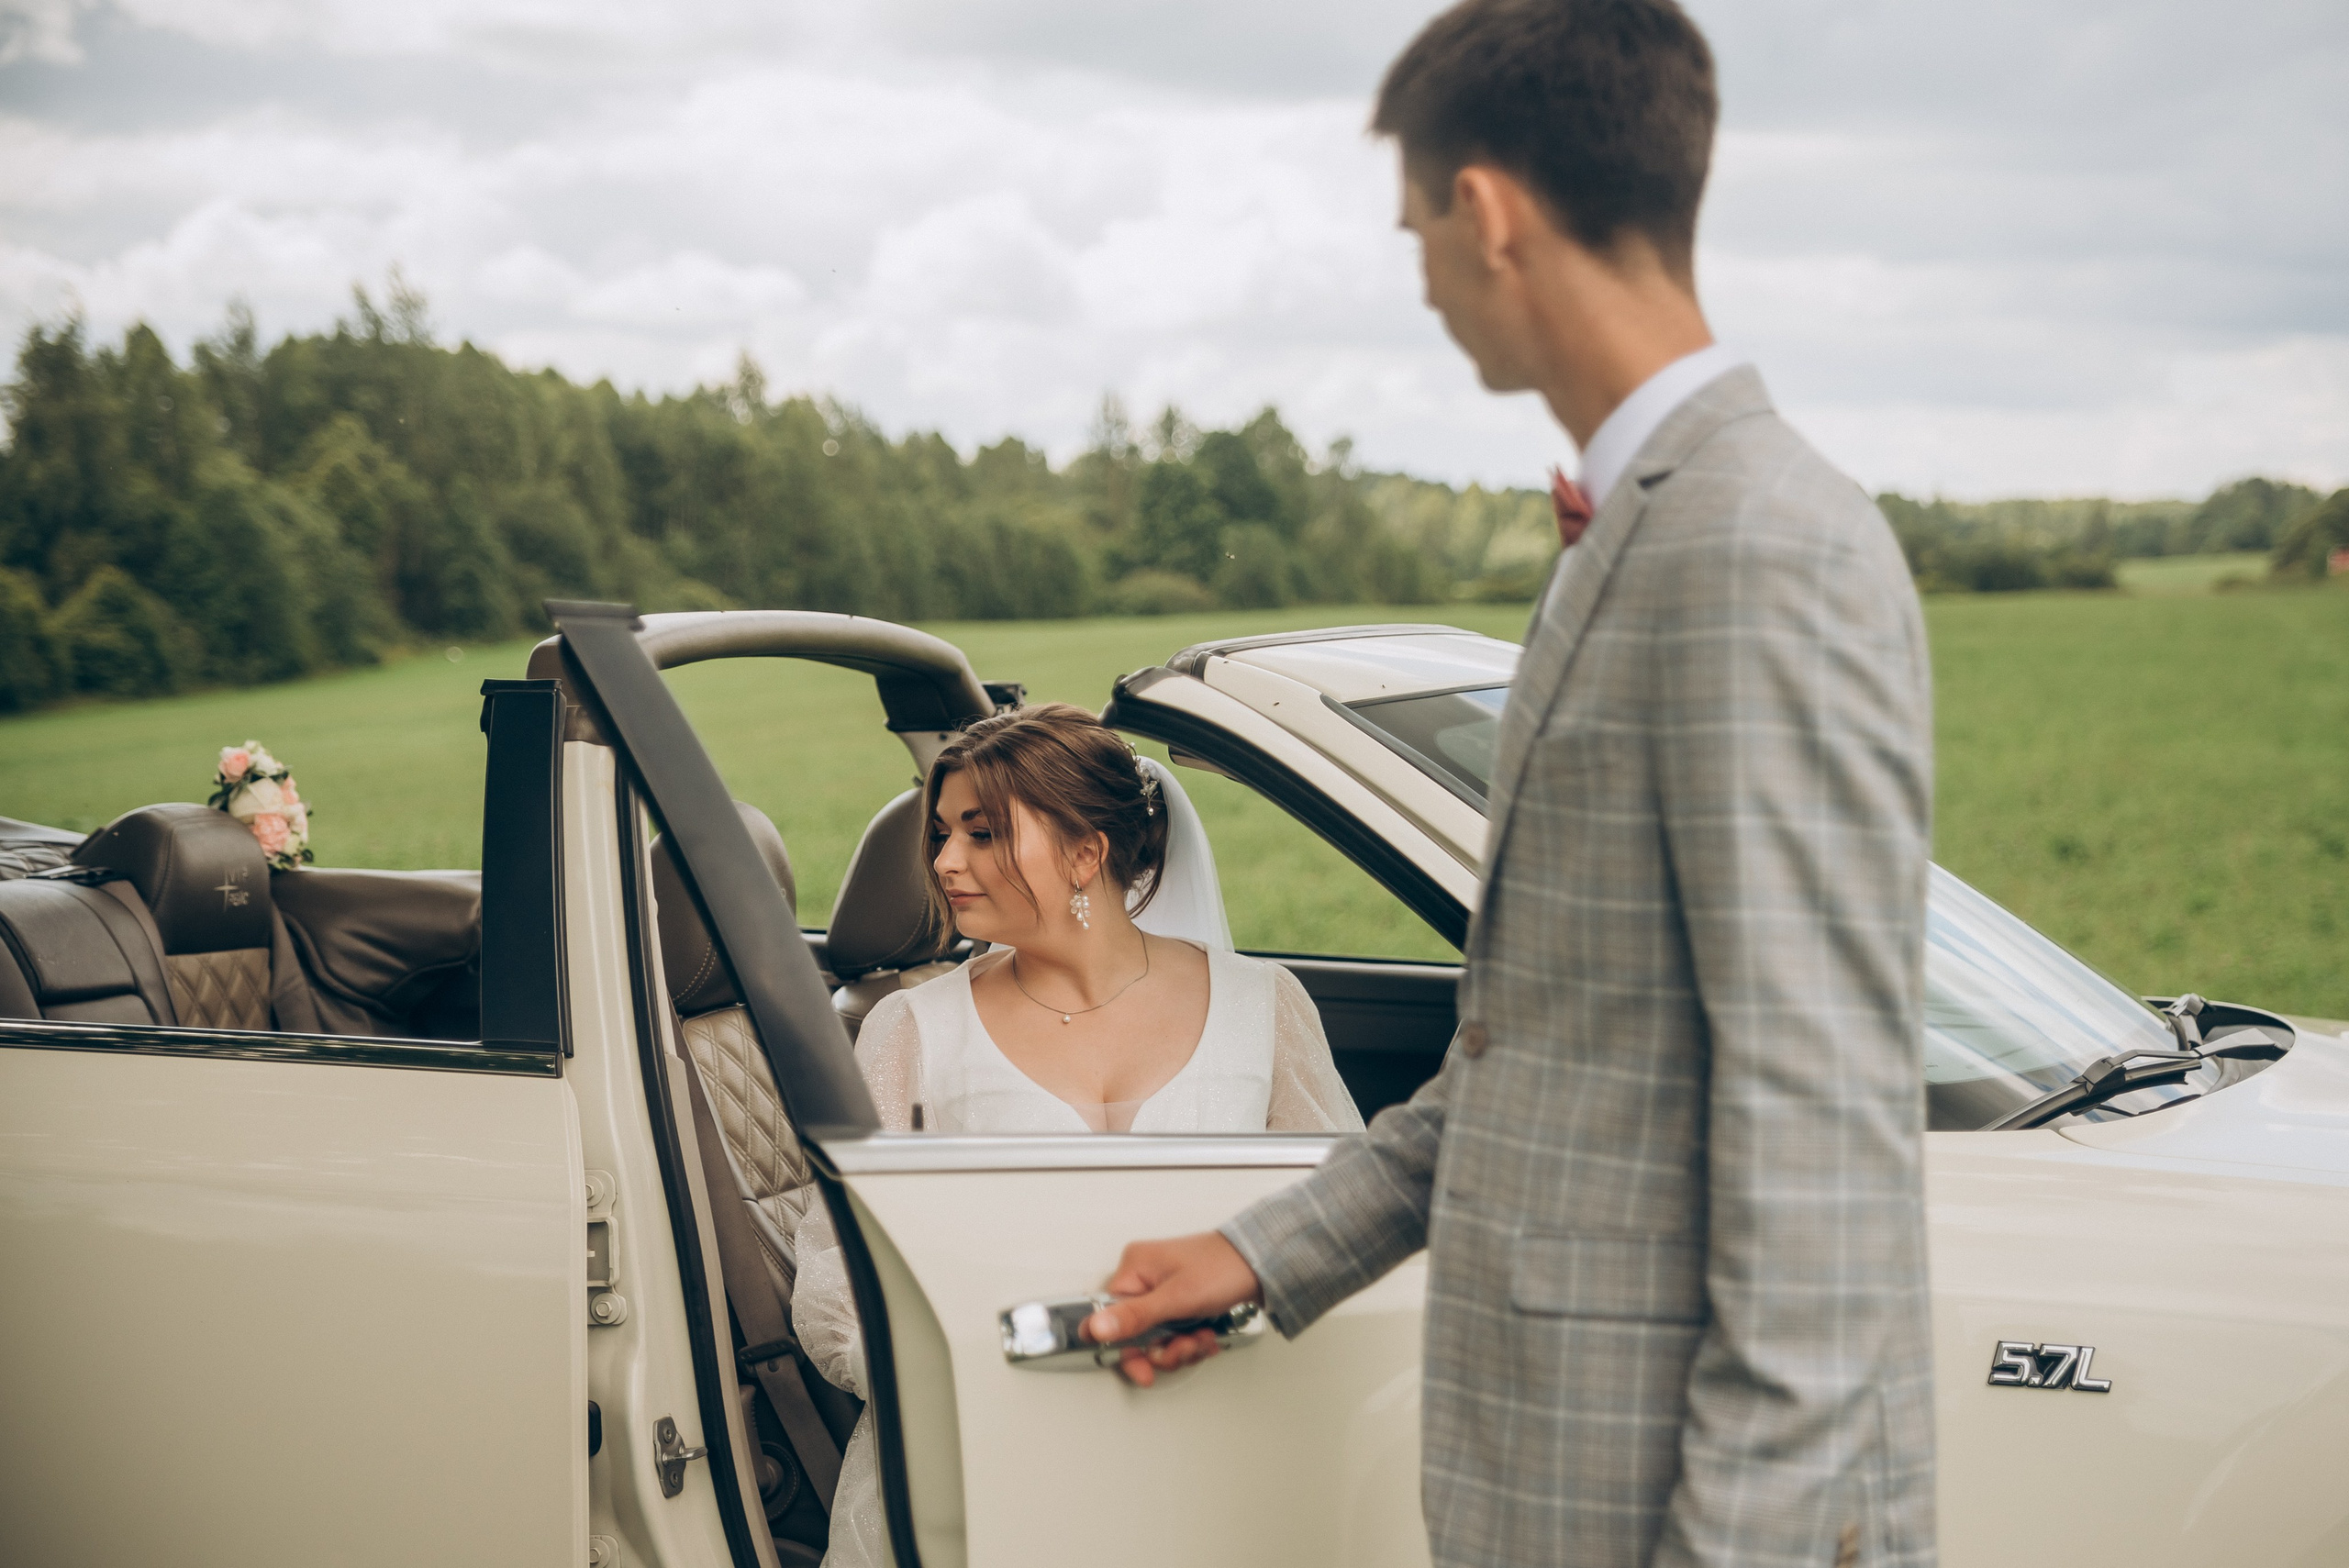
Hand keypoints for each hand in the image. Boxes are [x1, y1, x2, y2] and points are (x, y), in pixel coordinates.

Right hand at [1084, 1231, 1262, 1386]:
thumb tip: (1095, 1328)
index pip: (1109, 1317)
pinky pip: (1174, 1334)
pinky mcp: (1180, 1303)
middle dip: (1164, 1349)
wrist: (1262, 1264)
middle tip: (1184, 1348)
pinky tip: (1207, 1335)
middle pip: (1136, 1333)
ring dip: (1182, 1347)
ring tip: (1201, 1338)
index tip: (1143, 1369)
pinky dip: (1192, 1341)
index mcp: (1134, 1268)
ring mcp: (1163, 1292)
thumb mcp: (1176, 1298)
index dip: (1124, 1348)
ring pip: (1158, 1339)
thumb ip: (1134, 1316)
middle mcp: (1144, 1279)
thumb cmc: (1223, 1268)